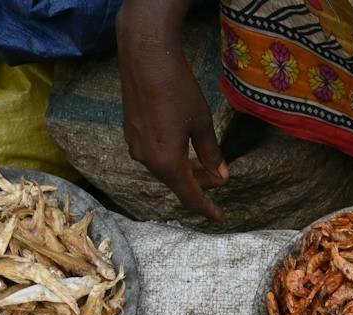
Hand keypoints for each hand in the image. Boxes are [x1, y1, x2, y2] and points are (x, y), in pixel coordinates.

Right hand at [118, 5, 228, 220]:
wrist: (145, 58)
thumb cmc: (177, 89)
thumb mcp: (202, 123)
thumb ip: (212, 154)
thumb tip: (221, 175)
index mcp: (166, 162)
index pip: (190, 196)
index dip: (207, 208)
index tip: (220, 217)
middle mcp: (146, 160)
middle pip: (176, 183)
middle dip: (199, 184)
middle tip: (220, 177)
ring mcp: (135, 146)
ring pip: (164, 169)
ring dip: (185, 170)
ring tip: (204, 162)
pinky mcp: (131, 132)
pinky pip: (154, 155)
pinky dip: (171, 158)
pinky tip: (183, 147)